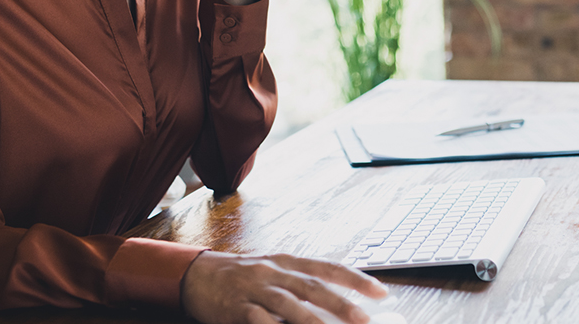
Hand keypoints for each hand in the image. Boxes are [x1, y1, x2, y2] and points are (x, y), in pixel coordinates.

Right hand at [181, 251, 387, 323]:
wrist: (198, 275)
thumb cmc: (242, 277)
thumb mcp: (272, 272)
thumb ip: (300, 285)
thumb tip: (336, 305)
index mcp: (286, 261)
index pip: (327, 268)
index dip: (355, 279)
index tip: (380, 292)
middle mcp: (274, 272)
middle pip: (312, 287)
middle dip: (340, 304)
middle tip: (364, 319)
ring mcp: (255, 289)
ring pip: (289, 305)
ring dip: (312, 321)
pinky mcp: (238, 308)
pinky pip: (259, 321)